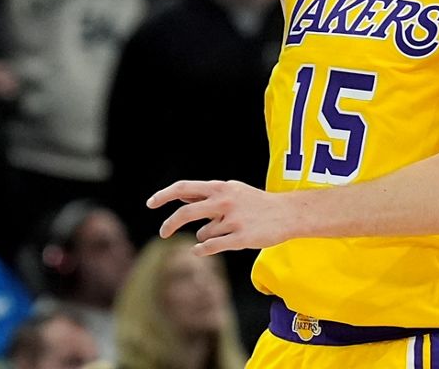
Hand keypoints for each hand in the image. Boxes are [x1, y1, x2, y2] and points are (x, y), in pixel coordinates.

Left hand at [147, 180, 290, 254]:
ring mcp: (233, 220)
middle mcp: (224, 201)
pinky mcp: (241, 238)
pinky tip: (200, 251)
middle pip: (186, 213)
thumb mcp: (232, 191)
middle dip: (169, 224)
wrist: (288, 214)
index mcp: (220, 188)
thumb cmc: (256, 203)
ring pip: (203, 234)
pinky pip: (212, 247)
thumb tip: (180, 194)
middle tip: (163, 233)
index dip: (164, 195)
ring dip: (207, 237)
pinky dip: (203, 250)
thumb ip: (207, 194)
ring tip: (226, 233)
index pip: (184, 188)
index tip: (150, 203)